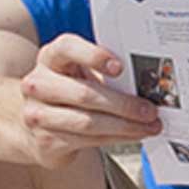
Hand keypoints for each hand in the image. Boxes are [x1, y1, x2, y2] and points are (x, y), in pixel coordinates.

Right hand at [15, 34, 161, 167]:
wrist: (39, 124)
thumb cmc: (68, 92)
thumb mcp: (79, 73)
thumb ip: (104, 72)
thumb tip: (144, 84)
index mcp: (50, 57)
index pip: (67, 48)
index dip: (94, 56)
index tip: (119, 67)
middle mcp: (38, 84)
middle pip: (84, 93)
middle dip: (124, 104)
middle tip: (149, 110)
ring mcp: (38, 114)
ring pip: (88, 122)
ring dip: (125, 126)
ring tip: (148, 126)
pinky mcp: (46, 141)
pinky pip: (88, 140)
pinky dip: (116, 138)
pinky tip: (132, 135)